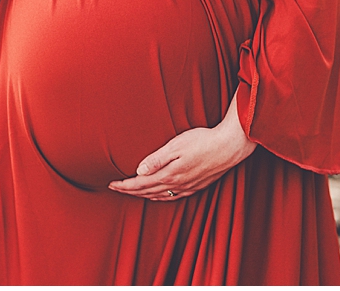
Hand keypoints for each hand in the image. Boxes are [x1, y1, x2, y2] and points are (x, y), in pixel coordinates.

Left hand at [108, 96, 256, 200]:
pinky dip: (159, 198)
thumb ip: (156, 159)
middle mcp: (176, 185)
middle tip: (115, 188)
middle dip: (129, 191)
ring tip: (131, 192)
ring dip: (143, 195)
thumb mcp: (176, 145)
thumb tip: (138, 171)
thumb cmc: (202, 141)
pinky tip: (158, 195)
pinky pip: (172, 197)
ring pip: (159, 196)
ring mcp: (187, 187)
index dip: (124, 185)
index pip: (140, 184)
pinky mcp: (196, 187)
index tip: (111, 184)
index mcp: (169, 175)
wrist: (229, 147)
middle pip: (147, 192)